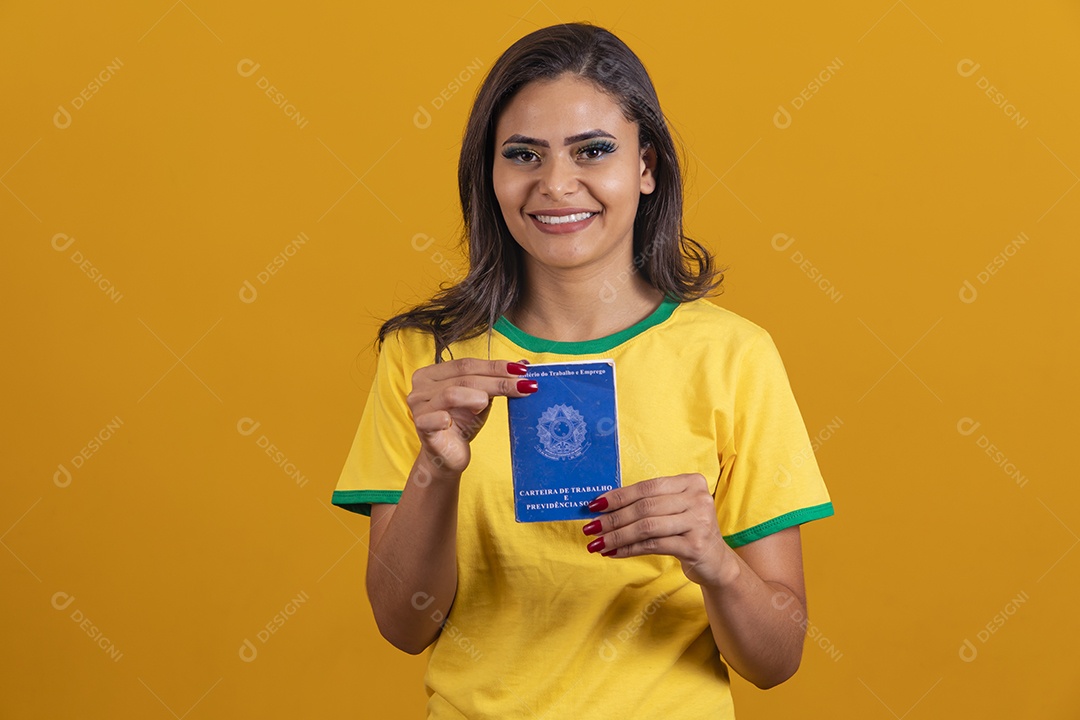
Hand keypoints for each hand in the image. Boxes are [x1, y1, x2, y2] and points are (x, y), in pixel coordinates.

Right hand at [407, 357, 536, 475]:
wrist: (448, 456)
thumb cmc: (462, 423)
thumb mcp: (480, 399)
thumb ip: (494, 381)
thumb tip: (523, 365)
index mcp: (433, 374)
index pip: (466, 364)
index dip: (494, 365)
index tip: (521, 370)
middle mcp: (421, 387)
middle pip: (463, 377)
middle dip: (496, 380)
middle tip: (523, 385)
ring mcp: (419, 406)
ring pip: (451, 393)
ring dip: (476, 394)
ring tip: (488, 402)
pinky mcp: (421, 426)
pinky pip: (433, 418)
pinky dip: (444, 417)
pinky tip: (451, 421)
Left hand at [581, 473, 734, 586]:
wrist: (716, 562)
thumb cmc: (688, 531)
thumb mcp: (673, 510)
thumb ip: (649, 503)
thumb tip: (603, 506)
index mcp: (691, 482)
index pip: (647, 487)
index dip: (618, 496)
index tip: (594, 505)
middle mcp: (698, 498)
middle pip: (645, 507)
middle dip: (613, 518)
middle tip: (590, 527)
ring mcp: (699, 522)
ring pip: (647, 527)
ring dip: (617, 536)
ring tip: (597, 543)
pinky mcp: (696, 546)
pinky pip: (653, 545)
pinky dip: (629, 549)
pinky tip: (613, 552)